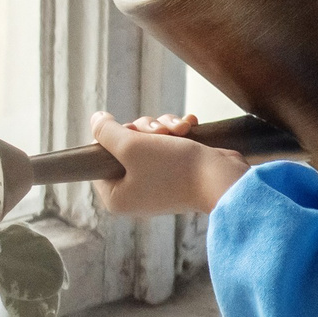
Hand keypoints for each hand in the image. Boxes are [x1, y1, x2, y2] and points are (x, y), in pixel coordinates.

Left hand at [89, 112, 249, 216]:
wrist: (222, 179)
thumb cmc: (174, 168)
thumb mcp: (131, 146)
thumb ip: (106, 132)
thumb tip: (95, 120)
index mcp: (117, 197)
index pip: (99, 159)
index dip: (113, 139)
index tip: (130, 134)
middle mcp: (135, 193)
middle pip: (124, 146)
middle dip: (144, 130)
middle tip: (158, 132)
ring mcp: (157, 183)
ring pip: (148, 140)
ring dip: (164, 128)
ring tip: (181, 130)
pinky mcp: (177, 173)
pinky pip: (168, 145)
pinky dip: (178, 134)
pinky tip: (190, 126)